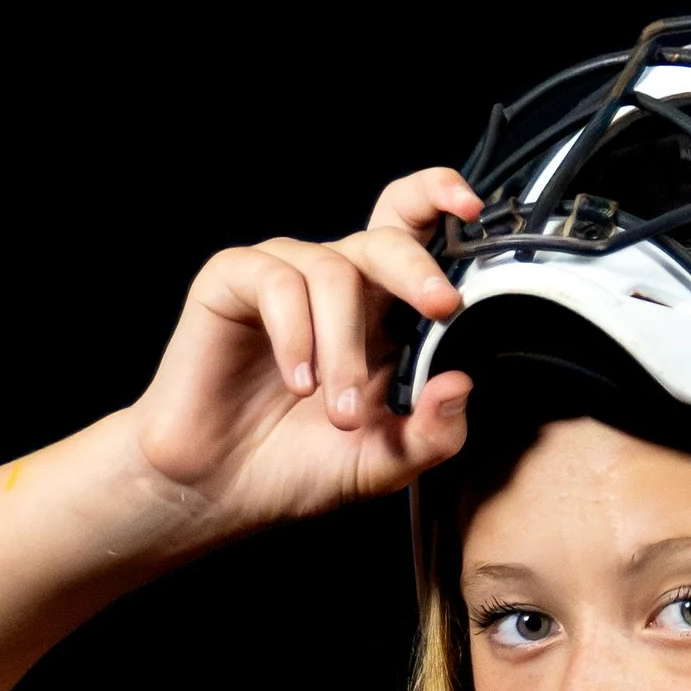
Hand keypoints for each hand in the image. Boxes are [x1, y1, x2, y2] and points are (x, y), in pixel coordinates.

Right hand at [131, 167, 480, 531]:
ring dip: (344, 346)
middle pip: (385, 239)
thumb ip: (431, 435)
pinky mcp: (232, 280)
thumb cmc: (294, 469)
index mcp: (377, 313)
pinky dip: (296, 334)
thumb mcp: (381, 464)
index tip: (473, 210)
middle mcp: (333, 284)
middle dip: (419, 269)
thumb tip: (462, 383)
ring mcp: (282, 276)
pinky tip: (297, 382)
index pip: (413, 231)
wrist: (217, 491)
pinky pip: (277, 281)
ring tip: (340, 414)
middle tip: (442, 308)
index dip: (440, 199)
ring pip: (333, 272)